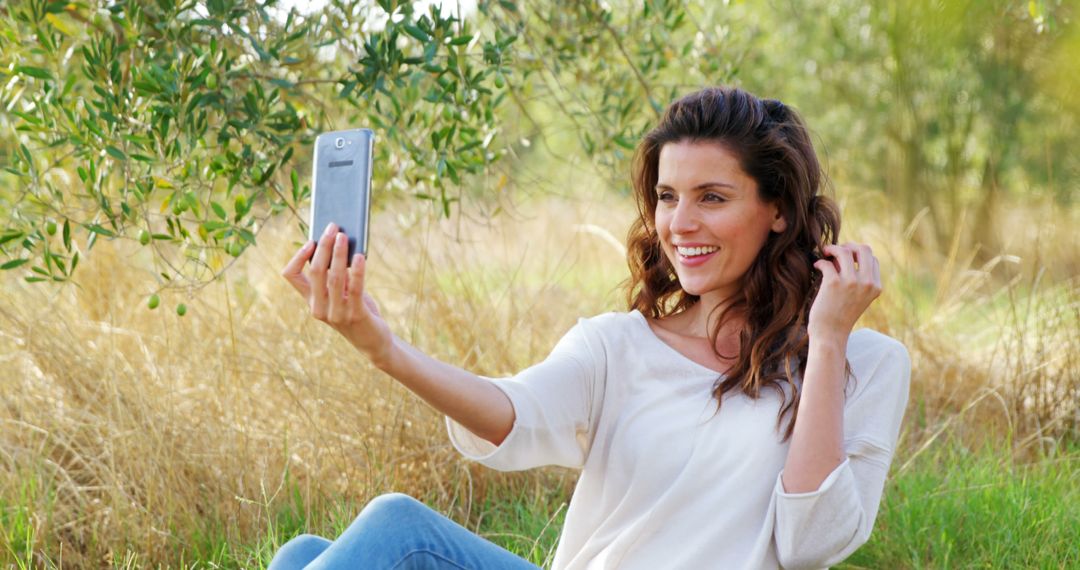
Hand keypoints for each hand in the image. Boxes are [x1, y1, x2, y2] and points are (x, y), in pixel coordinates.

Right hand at [281, 222, 393, 365]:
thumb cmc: (357, 311)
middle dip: (324, 246)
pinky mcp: (355, 316)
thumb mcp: (342, 293)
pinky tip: (360, 257)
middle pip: (315, 271)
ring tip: (344, 236)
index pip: (291, 276)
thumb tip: (339, 243)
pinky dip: (357, 271)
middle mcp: (318, 308)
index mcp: (311, 300)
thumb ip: (337, 275)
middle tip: (333, 227)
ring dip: (339, 253)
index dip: (297, 257)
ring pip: (334, 277)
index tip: (310, 241)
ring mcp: (335, 313)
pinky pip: (354, 288)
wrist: (372, 341)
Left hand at [808, 243, 880, 340]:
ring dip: (832, 248)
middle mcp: (867, 283)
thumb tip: (844, 254)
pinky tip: (816, 266)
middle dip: (849, 245)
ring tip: (824, 252)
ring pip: (845, 251)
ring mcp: (851, 282)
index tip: (844, 259)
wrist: (830, 334)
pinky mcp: (834, 283)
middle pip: (864, 249)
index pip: (872, 259)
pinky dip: (820, 261)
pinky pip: (827, 262)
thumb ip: (859, 279)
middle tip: (835, 250)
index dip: (857, 254)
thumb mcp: (858, 298)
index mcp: (876, 286)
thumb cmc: (840, 316)